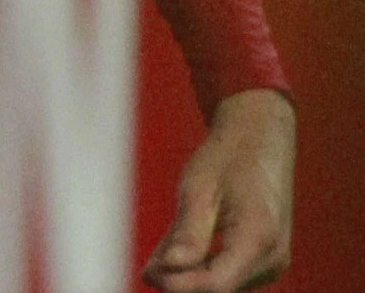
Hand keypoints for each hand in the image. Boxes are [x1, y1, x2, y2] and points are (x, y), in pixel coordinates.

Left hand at [146, 90, 293, 291]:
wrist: (260, 141)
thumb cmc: (227, 158)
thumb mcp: (198, 189)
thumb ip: (186, 234)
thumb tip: (166, 271)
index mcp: (258, 237)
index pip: (217, 283)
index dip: (180, 285)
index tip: (148, 277)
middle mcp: (273, 257)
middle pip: (219, 287)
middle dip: (179, 280)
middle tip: (146, 269)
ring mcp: (273, 262)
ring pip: (221, 284)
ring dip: (188, 275)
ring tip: (160, 254)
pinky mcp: (265, 261)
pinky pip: (228, 275)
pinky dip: (200, 267)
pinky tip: (175, 252)